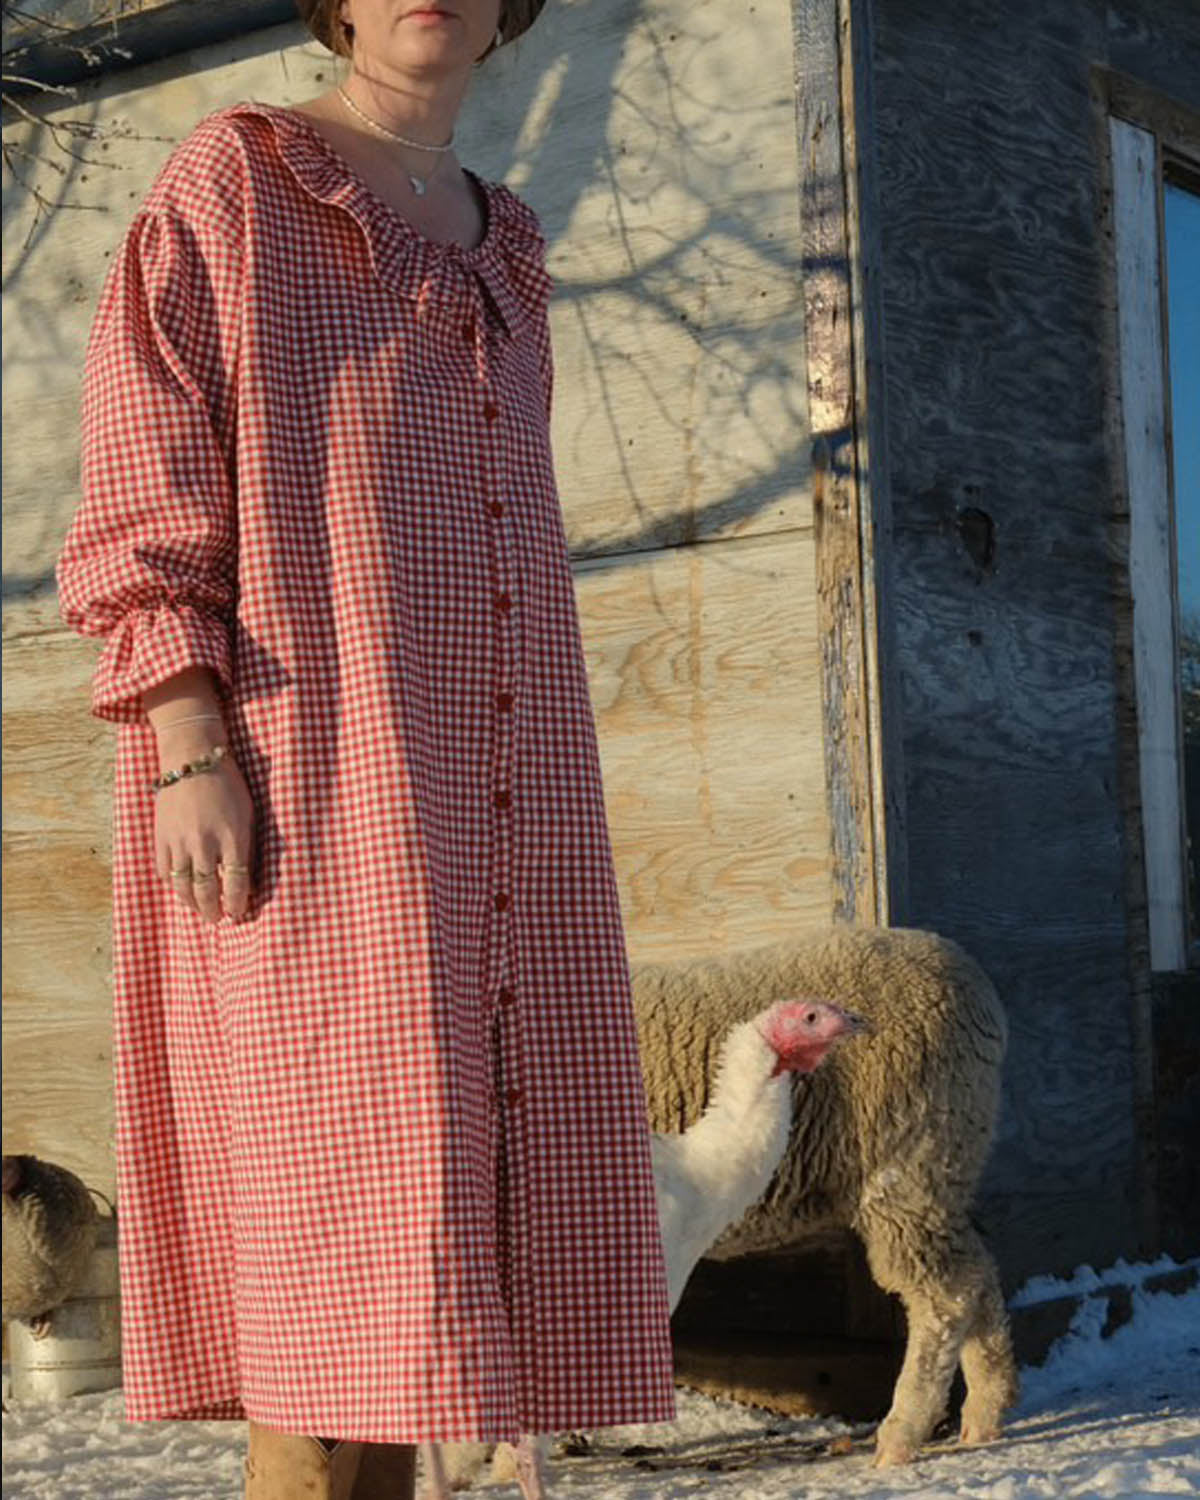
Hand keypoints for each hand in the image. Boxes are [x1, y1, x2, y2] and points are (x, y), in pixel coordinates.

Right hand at [154, 746, 255, 923]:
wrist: (192, 759)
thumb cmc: (228, 785)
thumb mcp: (248, 814)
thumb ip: (247, 846)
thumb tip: (247, 879)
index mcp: (233, 836)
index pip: (236, 882)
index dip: (237, 903)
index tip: (239, 913)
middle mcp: (205, 843)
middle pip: (207, 890)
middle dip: (214, 910)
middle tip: (218, 919)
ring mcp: (179, 841)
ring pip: (183, 887)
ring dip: (192, 904)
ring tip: (201, 911)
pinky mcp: (161, 837)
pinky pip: (164, 872)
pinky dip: (173, 885)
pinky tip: (182, 889)